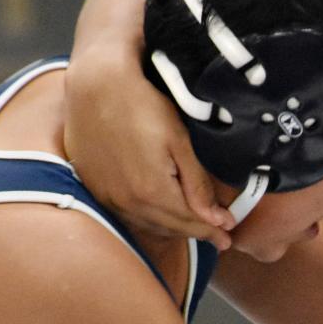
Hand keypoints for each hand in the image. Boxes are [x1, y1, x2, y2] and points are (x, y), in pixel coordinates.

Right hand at [62, 53, 235, 248]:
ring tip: (192, 227)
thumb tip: (218, 221)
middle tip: (216, 236)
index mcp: (153, 193)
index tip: (228, 236)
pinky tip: (159, 214)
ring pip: (148, 225)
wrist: (96, 87)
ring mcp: (108, 198)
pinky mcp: (95, 189)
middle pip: (170, 229)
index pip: (190, 223)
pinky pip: (127, 215)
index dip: (212, 230)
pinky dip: (148, 219)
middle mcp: (128, 203)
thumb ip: (197, 185)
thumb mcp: (179, 142)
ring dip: (172, 228)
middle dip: (196, 232)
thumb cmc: (142, 106)